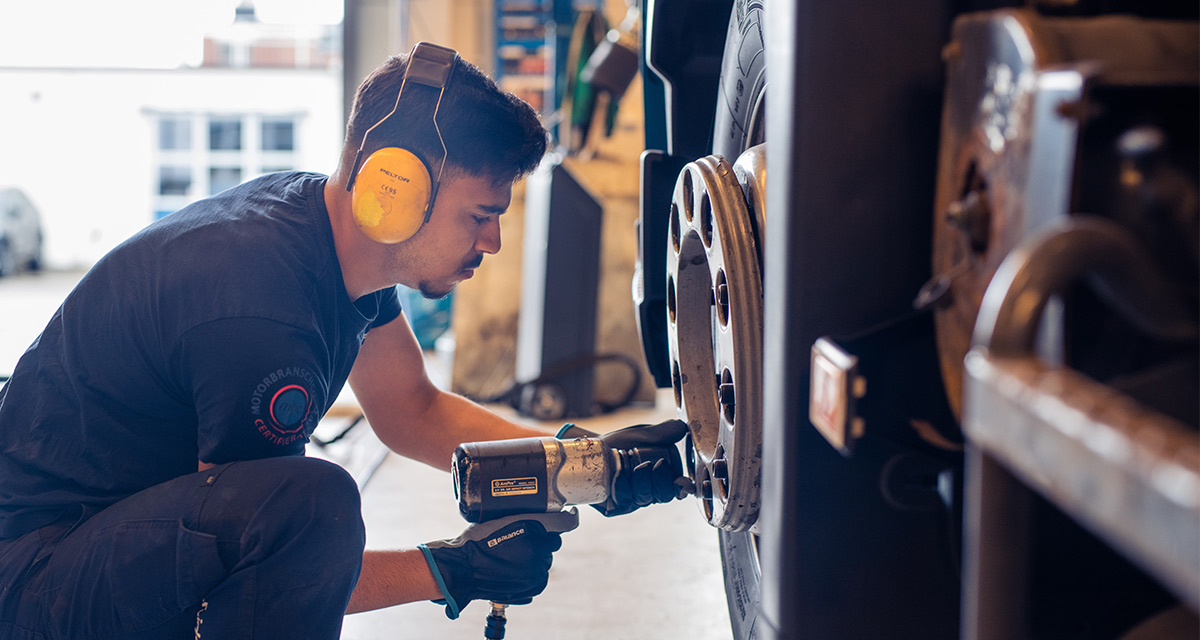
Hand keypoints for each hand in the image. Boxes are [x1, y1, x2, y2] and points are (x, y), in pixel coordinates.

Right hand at [418, 509, 579, 618]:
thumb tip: (553, 515)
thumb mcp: (501, 518)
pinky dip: (532, 574)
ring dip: (537, 557)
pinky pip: (540, 578)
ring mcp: (536, 573)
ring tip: (514, 555)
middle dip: (543, 539)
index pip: (565, 522)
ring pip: (545, 561)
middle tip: (523, 537)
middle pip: (552, 543)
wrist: (462, 569)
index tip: (569, 513)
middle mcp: (538, 552)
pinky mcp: (531, 588)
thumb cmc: (476, 540)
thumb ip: (527, 517)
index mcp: (533, 530)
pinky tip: (516, 569)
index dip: (567, 517)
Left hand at [559, 419, 689, 516]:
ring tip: (635, 465)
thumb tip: (683, 428)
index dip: (683, 488)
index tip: (683, 482)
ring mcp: (633, 500)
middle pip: (664, 496)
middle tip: (656, 463)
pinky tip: (618, 475)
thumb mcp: (642, 435)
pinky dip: (624, 486)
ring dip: (643, 481)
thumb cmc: (620, 443)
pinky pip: (624, 501)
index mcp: (661, 477)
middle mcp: (649, 491)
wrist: (593, 449)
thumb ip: (663, 433)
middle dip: (662, 480)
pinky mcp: (616, 506)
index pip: (678, 488)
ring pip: (645, 499)